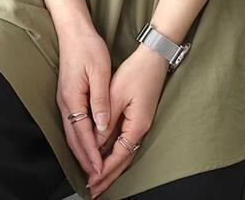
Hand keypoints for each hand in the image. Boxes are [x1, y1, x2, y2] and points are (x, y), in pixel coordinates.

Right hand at [56, 21, 112, 179]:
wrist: (74, 31)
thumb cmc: (88, 48)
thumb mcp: (100, 72)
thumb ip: (101, 100)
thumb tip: (102, 126)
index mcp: (72, 98)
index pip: (82, 134)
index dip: (91, 153)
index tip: (100, 169)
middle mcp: (65, 102)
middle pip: (72, 138)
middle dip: (84, 159)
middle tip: (95, 177)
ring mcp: (64, 100)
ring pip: (71, 133)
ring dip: (81, 151)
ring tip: (92, 166)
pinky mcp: (68, 95)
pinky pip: (72, 124)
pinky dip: (79, 138)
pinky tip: (87, 143)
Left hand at [86, 44, 169, 197]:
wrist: (154, 57)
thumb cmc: (137, 72)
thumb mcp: (116, 95)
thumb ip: (105, 121)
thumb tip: (95, 142)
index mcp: (137, 125)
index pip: (118, 156)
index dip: (103, 170)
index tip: (90, 180)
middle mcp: (141, 128)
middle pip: (123, 160)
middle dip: (107, 176)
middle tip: (93, 190)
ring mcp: (141, 123)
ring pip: (124, 152)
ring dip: (111, 167)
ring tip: (98, 180)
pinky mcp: (139, 117)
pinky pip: (126, 141)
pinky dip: (116, 153)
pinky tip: (107, 156)